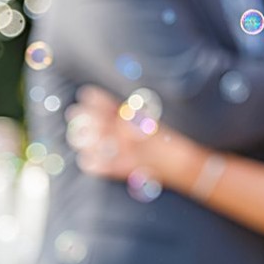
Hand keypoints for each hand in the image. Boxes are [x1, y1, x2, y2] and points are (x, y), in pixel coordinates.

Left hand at [68, 86, 199, 188]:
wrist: (190, 166)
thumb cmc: (176, 139)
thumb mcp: (158, 120)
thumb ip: (137, 112)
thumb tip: (120, 105)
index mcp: (137, 120)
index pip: (111, 105)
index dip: (96, 99)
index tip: (86, 93)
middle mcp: (129, 136)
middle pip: (100, 124)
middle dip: (84, 117)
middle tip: (73, 112)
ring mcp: (127, 154)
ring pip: (97, 145)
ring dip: (84, 139)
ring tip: (77, 136)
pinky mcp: (129, 170)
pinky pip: (104, 168)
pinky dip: (92, 164)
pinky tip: (85, 160)